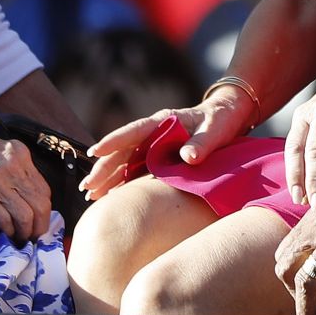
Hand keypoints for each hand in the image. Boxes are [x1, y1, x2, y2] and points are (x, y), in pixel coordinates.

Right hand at [0, 130, 54, 241]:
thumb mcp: (3, 150)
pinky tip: (7, 233)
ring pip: (25, 215)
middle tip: (36, 235)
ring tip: (22, 237)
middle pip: (40, 204)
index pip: (44, 189)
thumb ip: (19, 168)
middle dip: (41, 225)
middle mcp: (13, 169)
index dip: (46, 209)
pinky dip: (9, 230)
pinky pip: (4, 219)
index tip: (42, 220)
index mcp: (21, 156)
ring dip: (26, 231)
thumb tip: (31, 195)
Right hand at [79, 90, 255, 200]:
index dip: (114, 141)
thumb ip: (202, 143)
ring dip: (108, 177)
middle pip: (123, 151)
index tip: (95, 151)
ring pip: (125, 162)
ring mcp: (153, 145)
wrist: (228, 118)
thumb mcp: (216, 129)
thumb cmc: (221, 120)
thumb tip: (187, 157)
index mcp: (163, 120)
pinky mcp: (157, 157)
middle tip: (87, 187)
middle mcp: (153, 133)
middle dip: (103, 168)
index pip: (134, 131)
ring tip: (90, 195)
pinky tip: (110, 196)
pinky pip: (135, 170)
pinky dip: (122, 182)